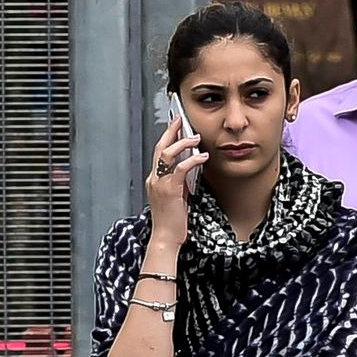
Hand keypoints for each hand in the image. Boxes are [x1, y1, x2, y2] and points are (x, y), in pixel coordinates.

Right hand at [144, 117, 202, 234]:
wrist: (166, 236)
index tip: (176, 126)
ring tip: (196, 138)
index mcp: (155, 179)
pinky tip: (202, 157)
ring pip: (167, 155)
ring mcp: (160, 183)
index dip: (167, 138)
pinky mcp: (170, 190)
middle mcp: (154, 178)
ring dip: (182, 143)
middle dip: (170, 132)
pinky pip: (180, 169)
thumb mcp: (176, 195)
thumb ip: (180, 181)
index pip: (159, 153)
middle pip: (160, 148)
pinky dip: (192, 160)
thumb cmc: (173, 219)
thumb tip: (190, 168)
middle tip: (180, 120)